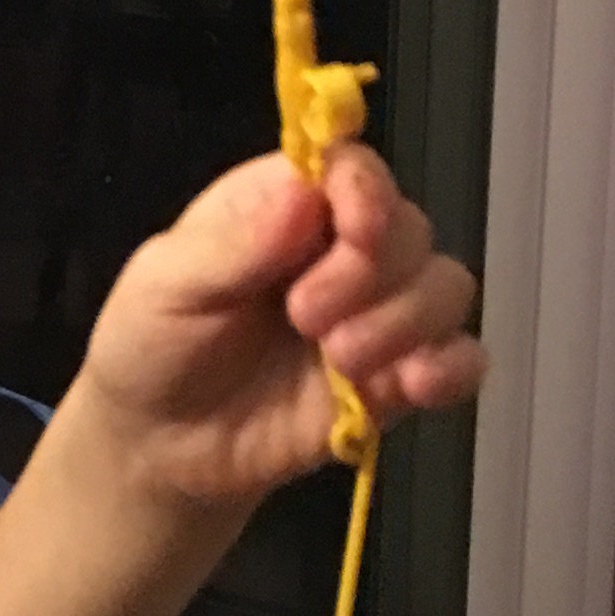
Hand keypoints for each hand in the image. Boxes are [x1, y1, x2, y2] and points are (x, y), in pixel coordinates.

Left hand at [77, 144, 483, 512]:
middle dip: (369, 276)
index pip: (354, 169)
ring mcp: (376, 314)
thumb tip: (304, 193)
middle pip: (411, 230)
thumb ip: (232, 245)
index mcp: (284, 205)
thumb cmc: (151, 344)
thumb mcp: (165, 286)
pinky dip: (451, 369)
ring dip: (403, 325)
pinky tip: (410, 387)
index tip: (354, 230)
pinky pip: (463, 361)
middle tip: (303, 318)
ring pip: (446, 289)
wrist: (158, 446)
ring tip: (337, 363)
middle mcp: (342, 249)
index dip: (367, 193)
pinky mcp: (397, 379)